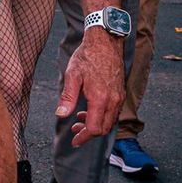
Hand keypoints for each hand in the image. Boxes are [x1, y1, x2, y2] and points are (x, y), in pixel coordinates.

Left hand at [56, 29, 124, 146]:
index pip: (94, 128)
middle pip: (104, 129)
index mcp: (101, 98)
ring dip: (96, 125)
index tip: (74, 140)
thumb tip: (61, 115)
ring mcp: (119, 97)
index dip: (84, 137)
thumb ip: (68, 97)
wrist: (105, 41)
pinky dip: (102, 116)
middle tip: (75, 129)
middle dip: (89, 133)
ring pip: (110, 121)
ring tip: (80, 118)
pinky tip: (90, 108)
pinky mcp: (120, 92)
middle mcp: (113, 100)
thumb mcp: (72, 75)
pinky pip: (113, 112)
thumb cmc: (87, 56)